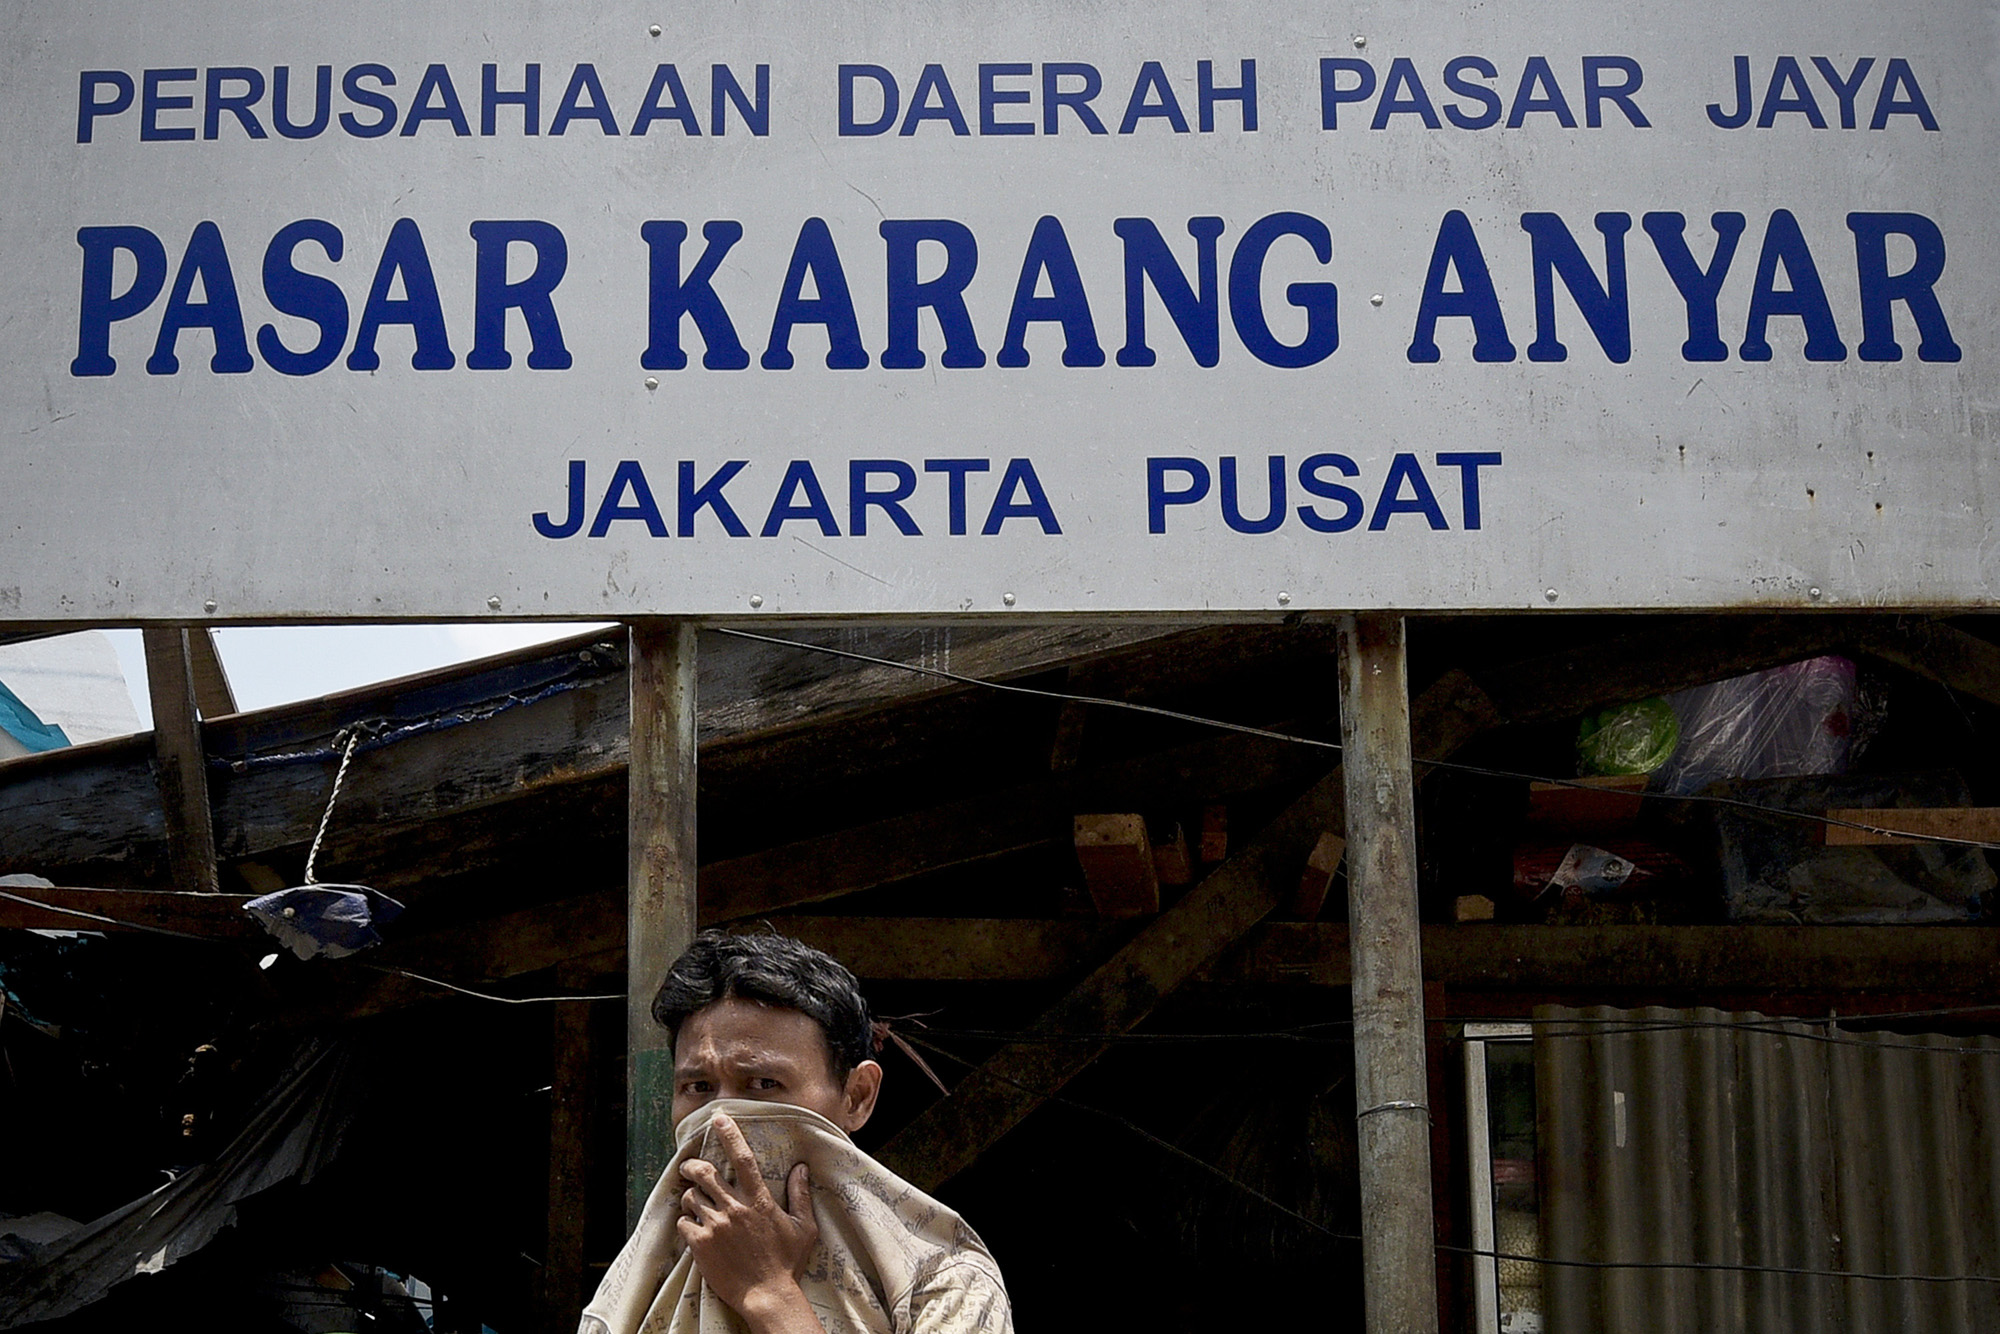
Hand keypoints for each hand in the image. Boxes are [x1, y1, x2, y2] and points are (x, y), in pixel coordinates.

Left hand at [676, 1113, 823, 1332]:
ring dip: (691, 1197)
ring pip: (691, 1197)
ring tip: (696, 1204)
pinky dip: (686, 1222)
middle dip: (693, 1166)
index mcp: (760, 1201)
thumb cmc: (787, 1263)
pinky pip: (684, 1223)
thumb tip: (801, 1168)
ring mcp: (716, 1226)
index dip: (730, 1135)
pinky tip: (695, 1229)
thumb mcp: (804, 1228)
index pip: (743, 1159)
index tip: (719, 1119)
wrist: (767, 1296)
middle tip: (690, 1167)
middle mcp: (735, 1208)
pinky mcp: (701, 1245)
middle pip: (705, 1173)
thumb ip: (801, 1196)